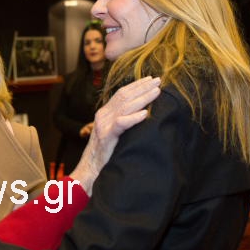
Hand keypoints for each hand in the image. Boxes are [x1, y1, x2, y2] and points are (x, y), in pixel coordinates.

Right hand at [70, 76, 160, 193]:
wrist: (90, 168)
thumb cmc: (105, 152)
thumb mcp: (113, 131)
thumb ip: (122, 120)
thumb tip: (140, 111)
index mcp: (104, 113)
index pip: (121, 93)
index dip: (136, 85)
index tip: (150, 80)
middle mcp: (103, 116)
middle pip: (124, 96)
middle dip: (142, 87)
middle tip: (158, 81)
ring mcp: (104, 125)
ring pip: (125, 106)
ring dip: (142, 98)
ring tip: (156, 92)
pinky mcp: (107, 137)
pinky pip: (121, 123)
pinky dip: (133, 118)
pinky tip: (145, 114)